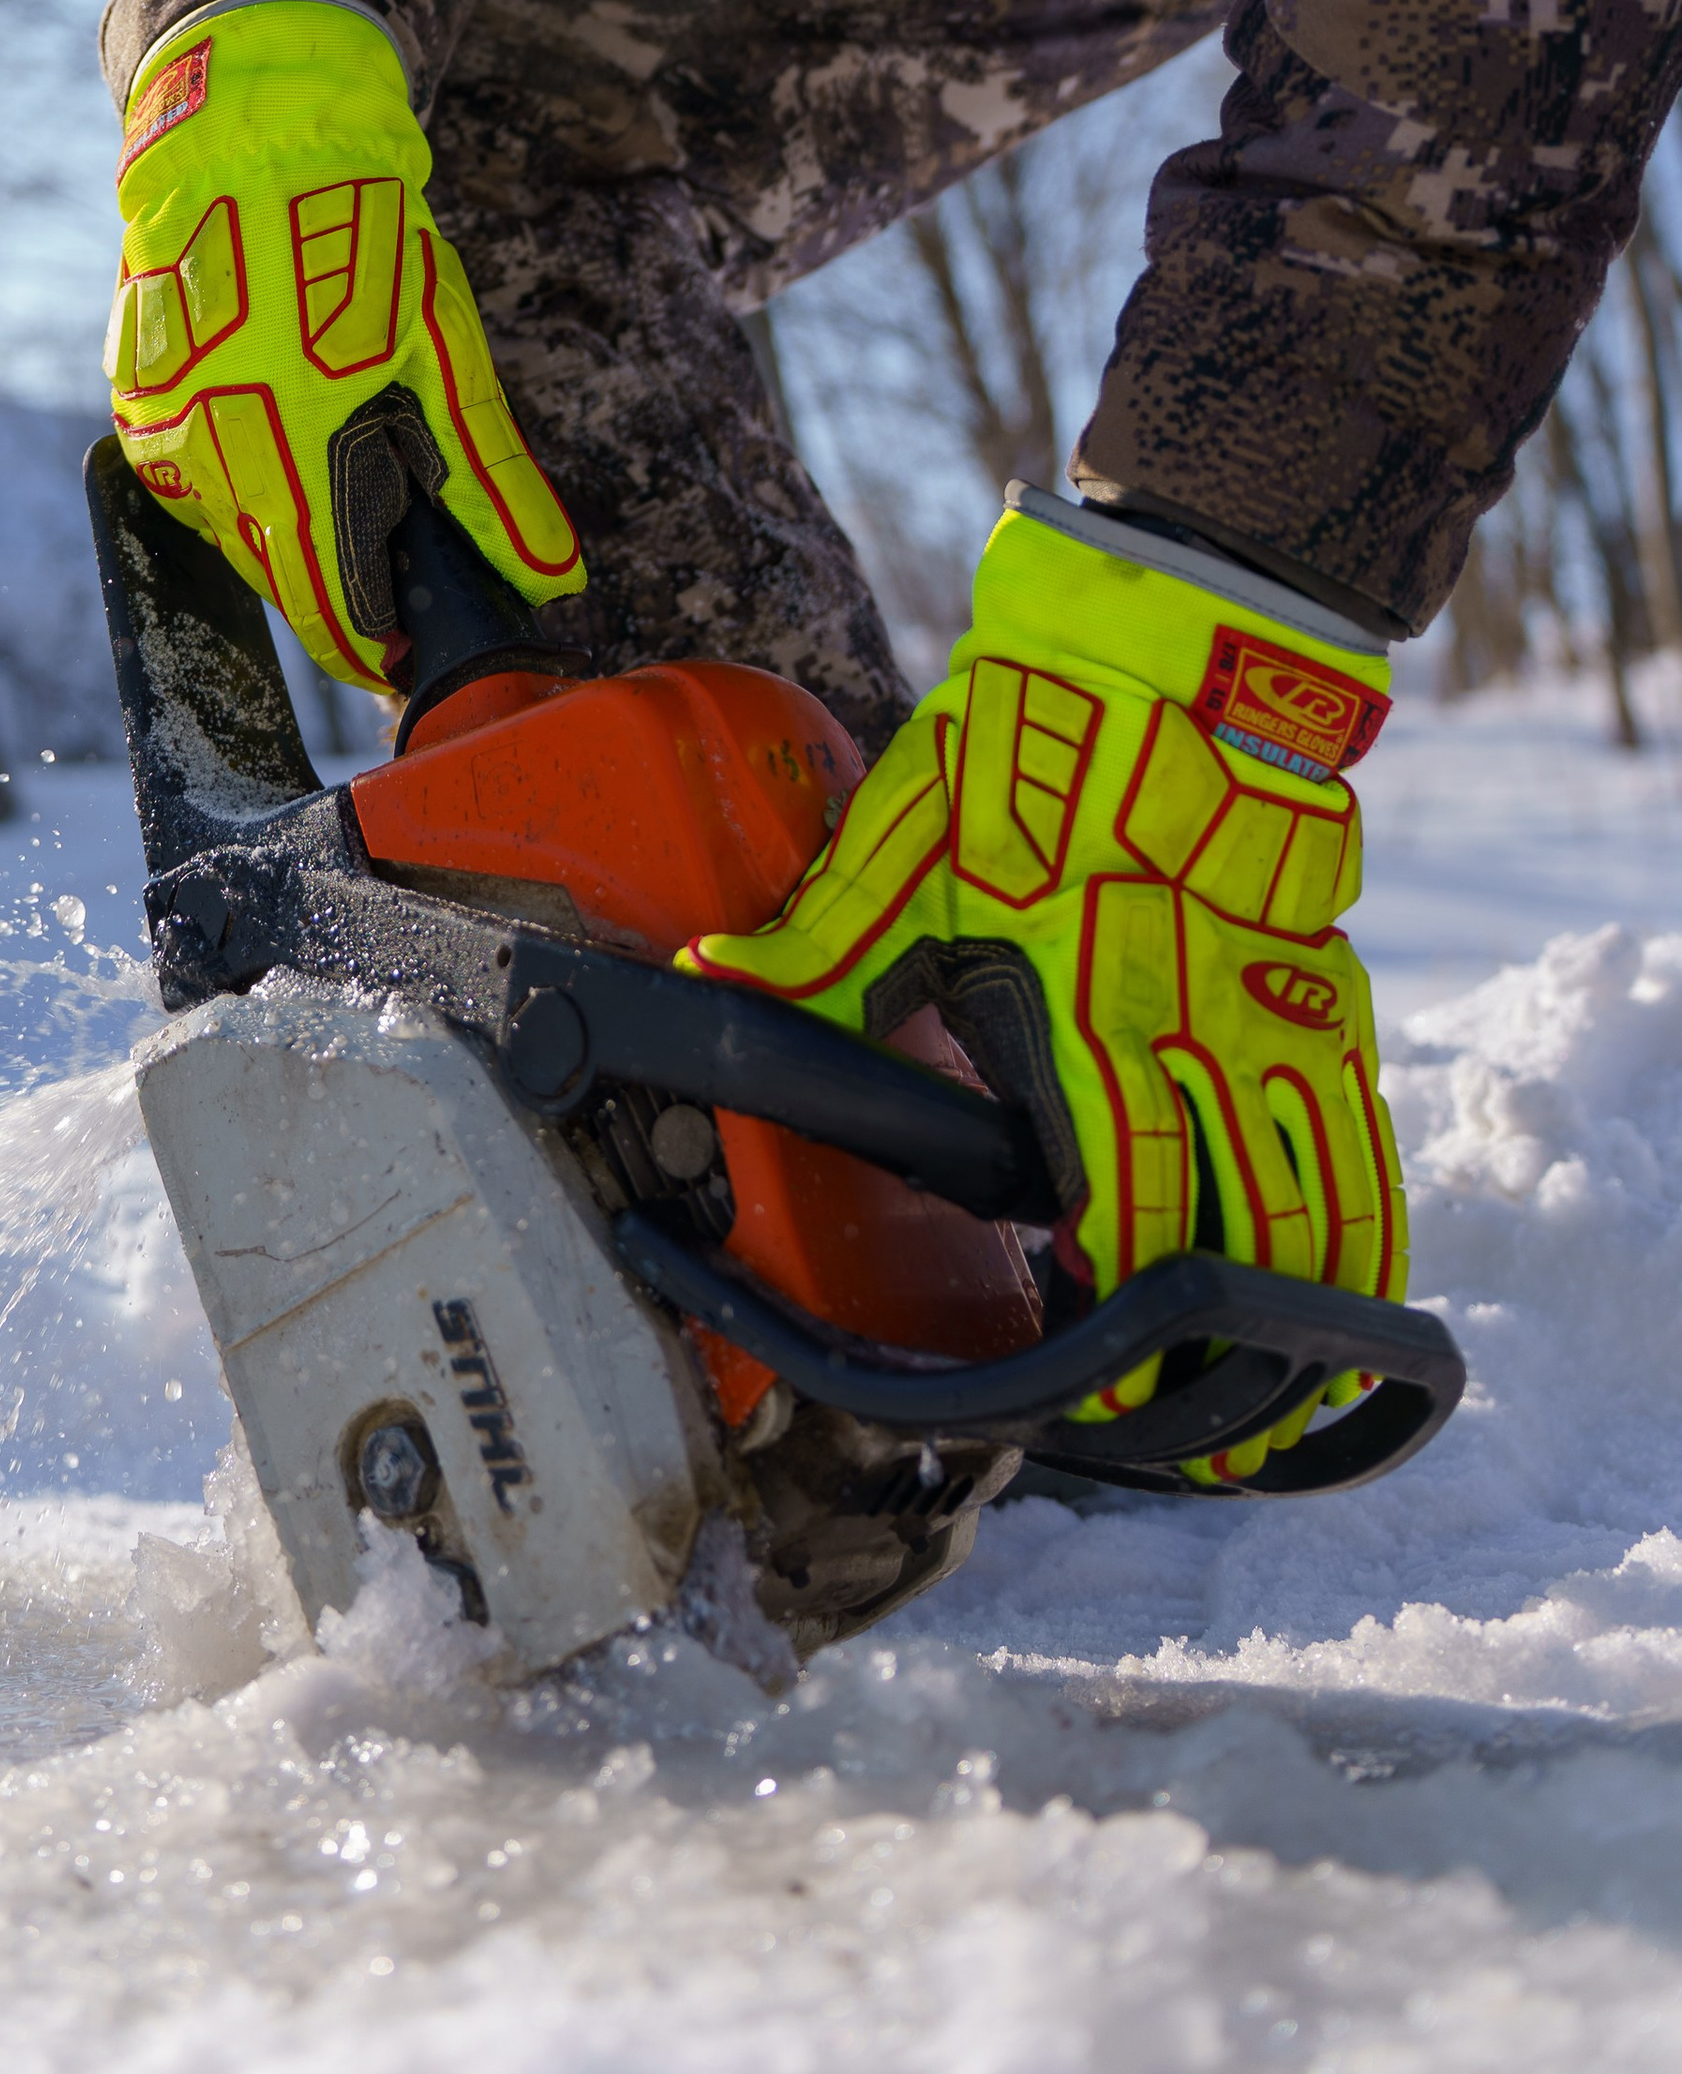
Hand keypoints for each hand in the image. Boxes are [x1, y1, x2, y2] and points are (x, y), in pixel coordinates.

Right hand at [105, 0, 583, 686]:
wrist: (249, 129)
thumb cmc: (358, 233)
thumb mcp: (445, 349)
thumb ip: (492, 480)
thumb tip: (550, 578)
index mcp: (297, 438)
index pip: (332, 600)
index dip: (375, 646)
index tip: (412, 657)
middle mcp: (212, 446)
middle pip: (281, 577)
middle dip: (340, 590)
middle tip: (396, 568)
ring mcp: (161, 427)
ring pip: (234, 534)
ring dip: (290, 531)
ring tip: (340, 466)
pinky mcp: (134, 405)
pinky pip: (193, 484)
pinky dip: (243, 482)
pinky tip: (282, 431)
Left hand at [686, 488, 1405, 1478]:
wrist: (1162, 648)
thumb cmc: (1026, 752)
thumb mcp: (908, 844)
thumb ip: (822, 943)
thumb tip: (710, 983)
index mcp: (1091, 1007)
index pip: (1130, 1198)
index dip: (1130, 1304)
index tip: (1115, 1376)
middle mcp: (1204, 1022)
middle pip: (1252, 1226)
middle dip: (1232, 1345)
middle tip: (1200, 1425)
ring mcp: (1284, 1004)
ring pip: (1332, 1189)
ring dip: (1317, 1301)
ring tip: (1291, 1392)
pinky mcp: (1330, 980)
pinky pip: (1362, 1125)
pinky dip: (1360, 1213)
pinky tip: (1345, 1274)